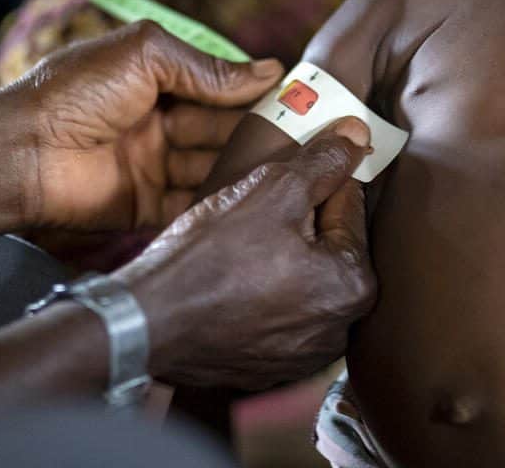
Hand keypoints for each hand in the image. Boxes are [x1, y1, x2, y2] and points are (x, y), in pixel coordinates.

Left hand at [16, 21, 282, 231]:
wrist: (22, 153)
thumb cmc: (73, 92)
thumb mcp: (144, 54)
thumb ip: (205, 66)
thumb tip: (267, 70)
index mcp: (156, 79)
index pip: (220, 86)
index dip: (258, 92)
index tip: (303, 100)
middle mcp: (159, 122)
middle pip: (223, 128)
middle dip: (262, 132)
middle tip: (312, 139)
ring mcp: (154, 165)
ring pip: (215, 167)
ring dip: (249, 167)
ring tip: (296, 169)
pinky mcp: (147, 206)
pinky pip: (194, 204)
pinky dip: (223, 200)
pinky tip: (259, 198)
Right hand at [114, 120, 376, 390]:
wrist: (146, 323)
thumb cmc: (212, 257)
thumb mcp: (273, 190)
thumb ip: (324, 162)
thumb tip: (358, 135)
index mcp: (354, 285)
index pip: (349, 206)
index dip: (314, 181)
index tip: (282, 178)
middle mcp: (340, 329)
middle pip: (328, 248)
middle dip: (300, 223)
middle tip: (254, 211)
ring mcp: (304, 355)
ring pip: (302, 281)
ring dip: (281, 259)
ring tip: (237, 247)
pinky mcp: (271, 368)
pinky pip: (277, 314)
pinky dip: (261, 295)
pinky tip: (231, 281)